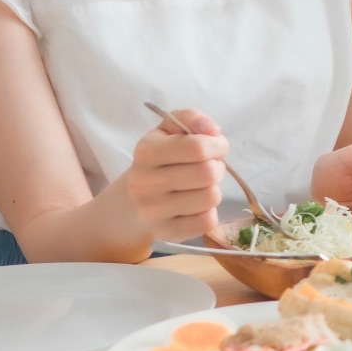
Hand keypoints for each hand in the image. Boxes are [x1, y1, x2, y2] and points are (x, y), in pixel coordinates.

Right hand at [126, 108, 229, 241]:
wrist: (133, 199)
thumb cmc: (162, 159)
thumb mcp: (170, 129)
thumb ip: (192, 118)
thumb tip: (213, 130)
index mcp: (146, 151)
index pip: (198, 147)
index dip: (218, 145)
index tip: (216, 147)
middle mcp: (144, 182)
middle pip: (208, 173)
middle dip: (217, 168)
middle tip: (209, 168)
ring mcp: (152, 211)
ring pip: (211, 197)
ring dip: (213, 190)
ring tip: (199, 187)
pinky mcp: (165, 232)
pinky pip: (207, 221)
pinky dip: (208, 212)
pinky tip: (195, 206)